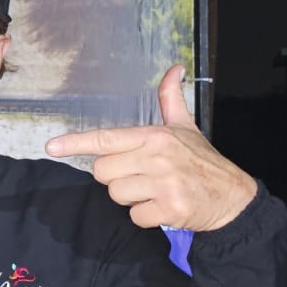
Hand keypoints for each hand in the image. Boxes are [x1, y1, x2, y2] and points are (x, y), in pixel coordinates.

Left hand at [45, 65, 256, 230]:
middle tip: (140, 176)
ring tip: (154, 191)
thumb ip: (171, 100)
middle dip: (116, 178)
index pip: (107, 138)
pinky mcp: (169, 209)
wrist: (233, 198)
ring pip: (116, 194)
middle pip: (103, 172)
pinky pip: (135, 216)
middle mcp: (157, 157)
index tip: (53, 147)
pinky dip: (145, 216)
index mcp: (155, 136)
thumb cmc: (203, 162)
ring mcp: (163, 183)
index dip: (76, 143)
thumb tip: (174, 69)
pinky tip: (162, 208)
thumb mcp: (186, 127)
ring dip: (131, 198)